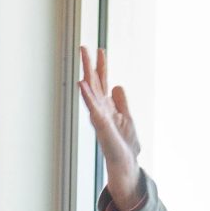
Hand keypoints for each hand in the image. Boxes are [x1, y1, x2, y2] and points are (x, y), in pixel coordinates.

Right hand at [76, 46, 143, 210]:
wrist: (125, 164)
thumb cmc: (124, 144)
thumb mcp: (127, 118)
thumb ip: (121, 102)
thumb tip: (117, 86)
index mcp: (108, 106)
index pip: (103, 82)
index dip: (102, 66)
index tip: (101, 49)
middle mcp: (101, 109)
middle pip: (94, 83)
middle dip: (89, 64)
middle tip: (83, 46)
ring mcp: (100, 116)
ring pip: (91, 92)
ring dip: (86, 73)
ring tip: (82, 58)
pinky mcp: (101, 126)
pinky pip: (92, 107)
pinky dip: (87, 95)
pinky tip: (82, 84)